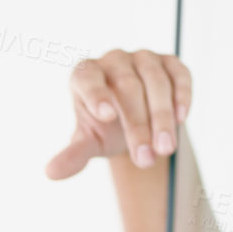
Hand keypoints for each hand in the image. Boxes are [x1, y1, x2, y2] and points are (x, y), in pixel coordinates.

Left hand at [47, 49, 192, 179]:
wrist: (134, 123)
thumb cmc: (105, 129)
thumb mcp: (89, 143)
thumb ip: (73, 154)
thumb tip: (51, 173)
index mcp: (85, 74)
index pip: (88, 79)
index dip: (97, 95)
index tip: (106, 117)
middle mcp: (113, 60)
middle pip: (127, 87)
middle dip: (138, 125)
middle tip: (145, 158)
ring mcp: (142, 58)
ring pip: (154, 81)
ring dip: (161, 117)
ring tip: (165, 149)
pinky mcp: (169, 62)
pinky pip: (178, 74)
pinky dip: (182, 95)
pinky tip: (181, 119)